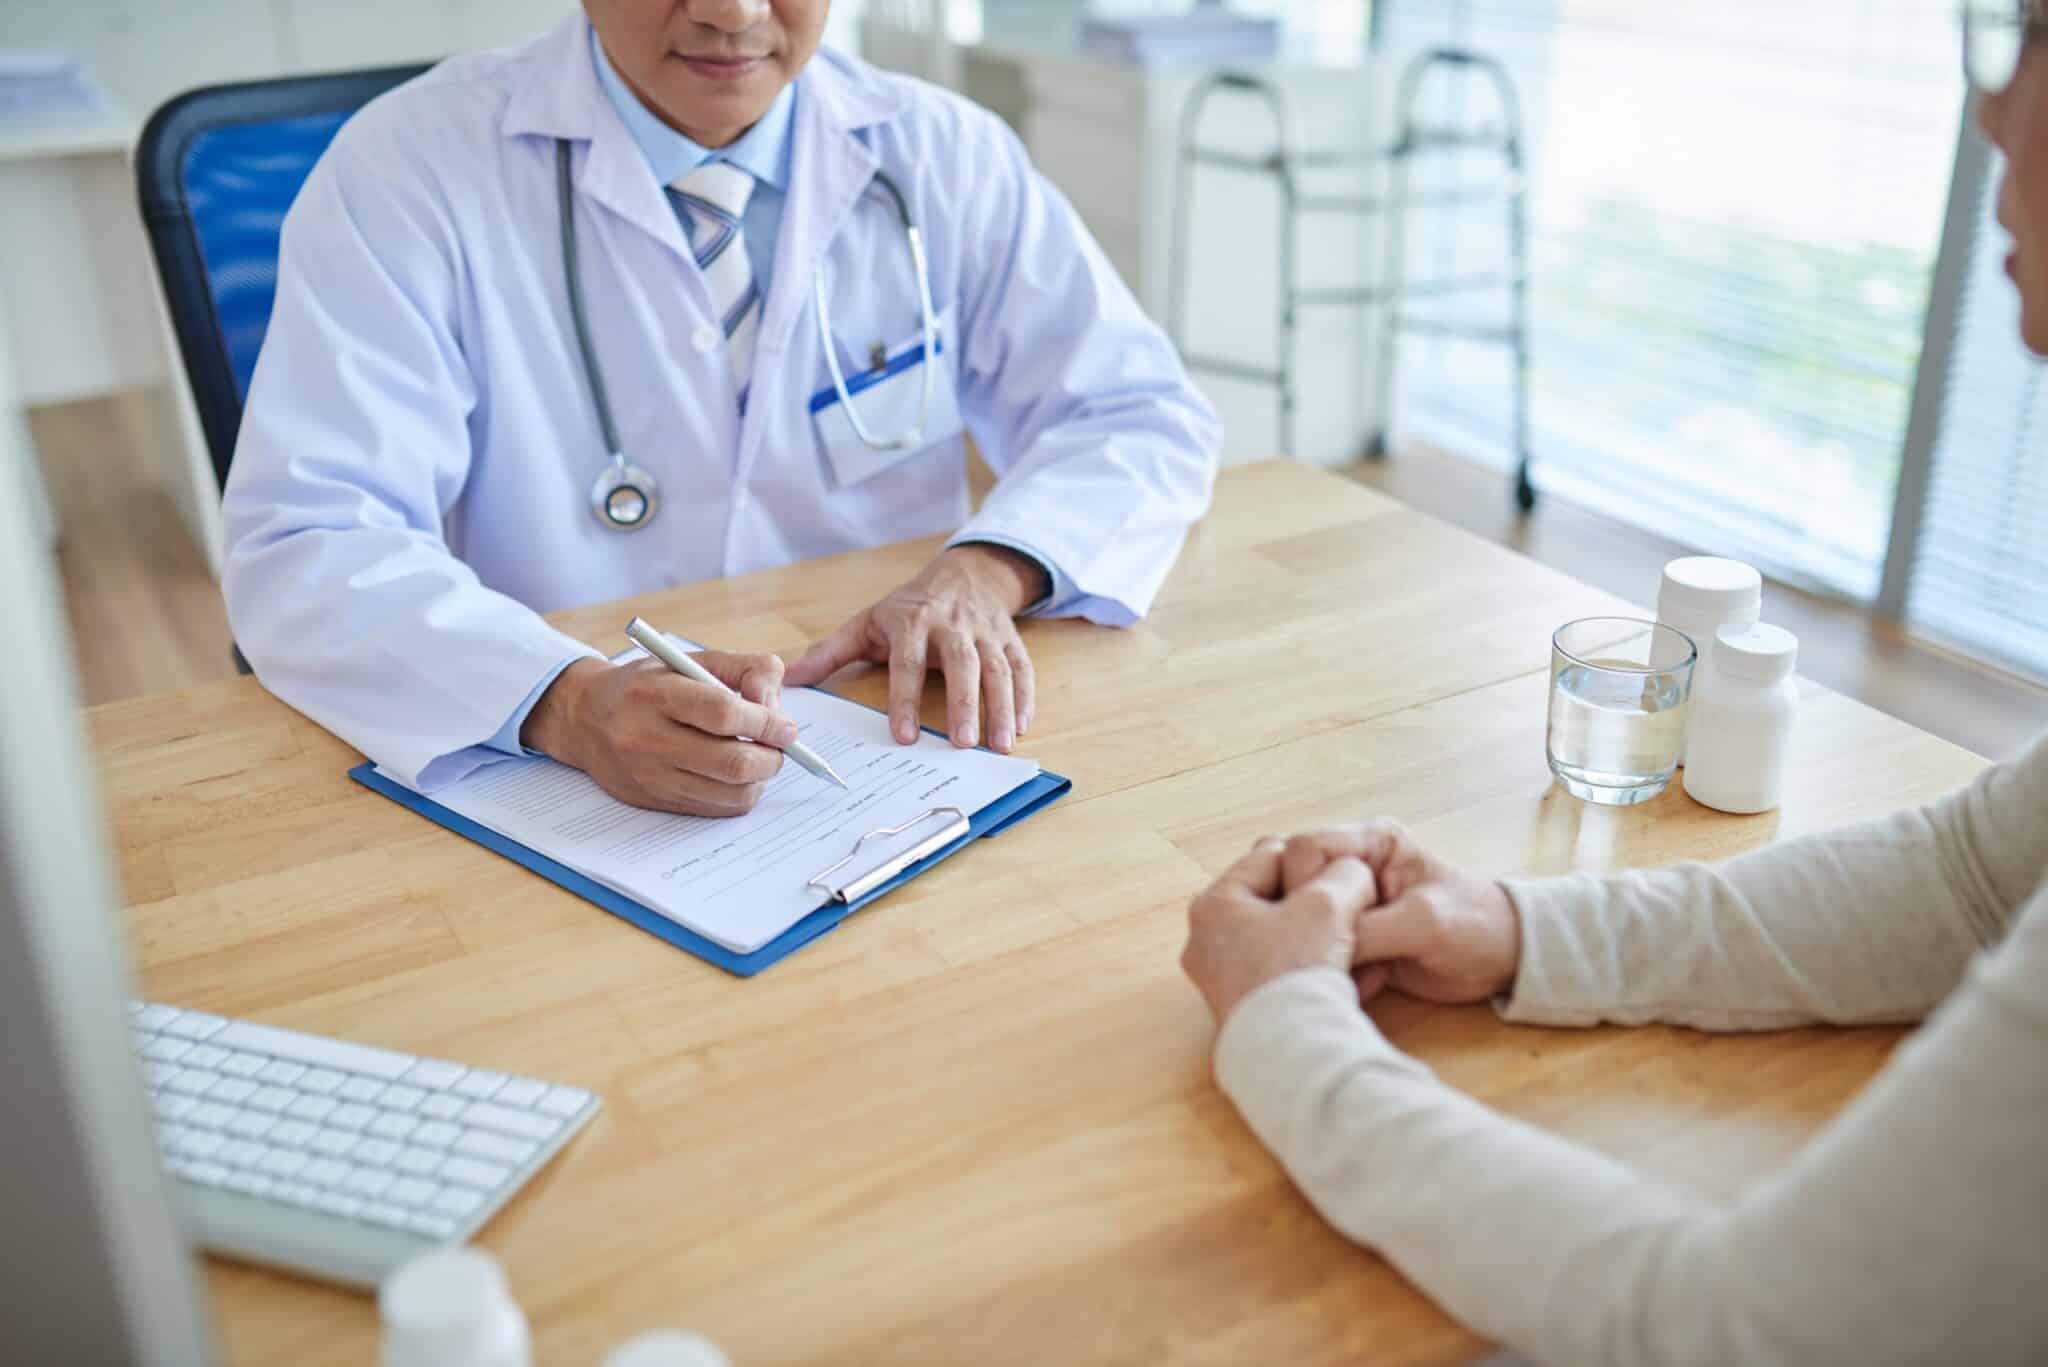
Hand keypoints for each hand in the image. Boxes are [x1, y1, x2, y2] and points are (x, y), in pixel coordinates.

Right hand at [521, 651, 798, 816]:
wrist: (583, 718)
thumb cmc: (646, 685)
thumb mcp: (688, 660)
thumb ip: (741, 668)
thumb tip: (776, 704)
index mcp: (654, 694)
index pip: (722, 713)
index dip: (765, 722)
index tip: (787, 727)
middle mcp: (646, 738)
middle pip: (730, 761)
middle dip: (770, 757)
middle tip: (781, 747)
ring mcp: (647, 775)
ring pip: (726, 793)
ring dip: (759, 780)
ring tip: (761, 760)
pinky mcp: (650, 801)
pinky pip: (711, 809)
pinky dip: (737, 796)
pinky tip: (737, 777)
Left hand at [784, 544, 1044, 752]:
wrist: (965, 573)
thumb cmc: (909, 607)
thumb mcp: (867, 623)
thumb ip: (829, 653)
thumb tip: (788, 680)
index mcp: (912, 622)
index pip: (908, 662)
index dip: (905, 699)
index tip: (904, 736)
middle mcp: (952, 625)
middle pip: (962, 663)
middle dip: (964, 703)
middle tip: (962, 744)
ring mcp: (985, 632)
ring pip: (997, 669)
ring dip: (1001, 707)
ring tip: (1000, 745)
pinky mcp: (1009, 640)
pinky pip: (1022, 668)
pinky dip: (1025, 697)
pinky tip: (1022, 727)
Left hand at [1181, 836, 1380, 1026]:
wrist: (1290, 1052)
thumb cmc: (1298, 970)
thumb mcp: (1329, 905)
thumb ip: (1344, 874)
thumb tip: (1352, 872)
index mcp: (1214, 904)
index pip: (1270, 856)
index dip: (1314, 862)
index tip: (1345, 877)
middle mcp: (1207, 940)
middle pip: (1275, 901)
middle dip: (1318, 905)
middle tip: (1352, 911)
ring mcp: (1222, 978)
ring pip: (1283, 939)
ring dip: (1323, 939)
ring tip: (1357, 946)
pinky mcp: (1245, 1009)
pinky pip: (1284, 974)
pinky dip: (1316, 970)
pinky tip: (1353, 978)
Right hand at [1271, 821, 1521, 1005]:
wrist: (1503, 961)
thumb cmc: (1476, 927)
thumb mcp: (1425, 924)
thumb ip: (1370, 929)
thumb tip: (1316, 946)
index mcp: (1371, 842)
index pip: (1304, 849)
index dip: (1303, 885)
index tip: (1324, 924)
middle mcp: (1351, 866)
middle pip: (1289, 883)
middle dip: (1304, 923)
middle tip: (1334, 953)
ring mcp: (1346, 903)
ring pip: (1295, 919)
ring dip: (1315, 950)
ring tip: (1353, 972)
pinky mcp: (1348, 936)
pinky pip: (1313, 948)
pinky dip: (1330, 970)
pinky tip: (1362, 984)